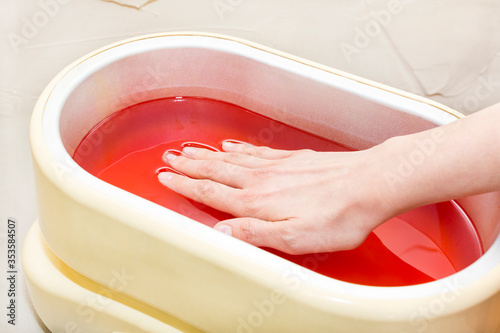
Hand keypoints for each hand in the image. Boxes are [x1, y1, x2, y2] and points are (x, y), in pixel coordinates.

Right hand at [158, 141, 391, 254]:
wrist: (369, 184)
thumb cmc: (337, 216)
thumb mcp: (294, 239)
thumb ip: (253, 235)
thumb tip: (219, 233)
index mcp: (257, 202)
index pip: (211, 192)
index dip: (186, 185)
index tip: (166, 177)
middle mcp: (262, 180)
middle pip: (216, 170)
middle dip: (189, 165)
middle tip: (169, 158)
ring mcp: (276, 166)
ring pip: (232, 158)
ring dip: (207, 155)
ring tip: (190, 149)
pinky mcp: (292, 159)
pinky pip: (256, 151)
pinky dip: (238, 148)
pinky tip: (231, 145)